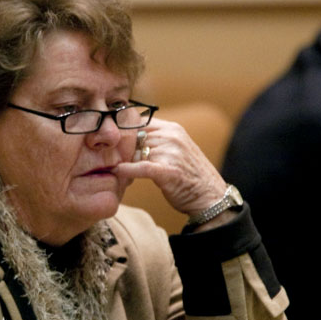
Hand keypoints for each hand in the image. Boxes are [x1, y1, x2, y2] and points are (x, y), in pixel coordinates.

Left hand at [115, 118, 229, 216]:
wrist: (211, 197)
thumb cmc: (190, 176)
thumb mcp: (176, 149)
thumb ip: (156, 140)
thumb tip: (128, 139)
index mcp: (173, 128)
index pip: (139, 122)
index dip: (123, 133)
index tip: (111, 143)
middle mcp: (172, 137)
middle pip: (134, 137)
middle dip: (121, 149)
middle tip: (109, 159)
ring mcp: (171, 153)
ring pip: (135, 152)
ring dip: (123, 162)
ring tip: (114, 169)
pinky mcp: (168, 171)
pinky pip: (140, 167)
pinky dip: (126, 170)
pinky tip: (117, 172)